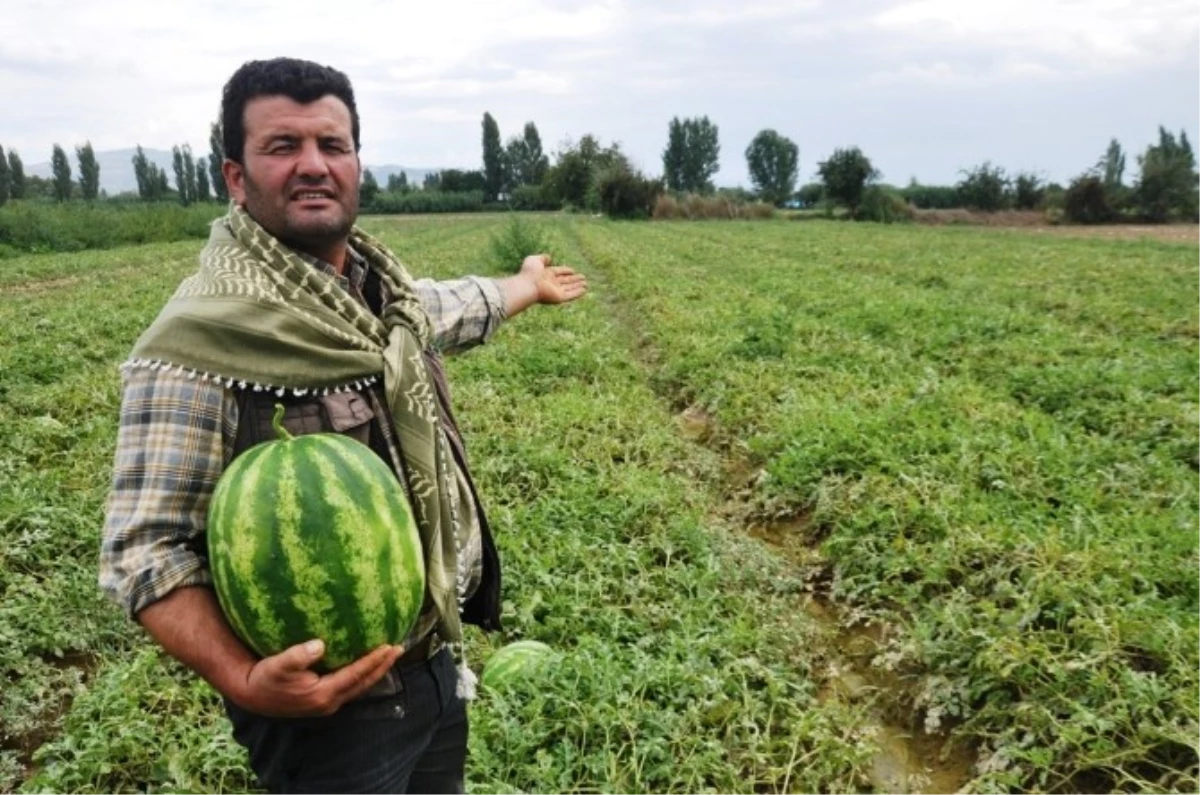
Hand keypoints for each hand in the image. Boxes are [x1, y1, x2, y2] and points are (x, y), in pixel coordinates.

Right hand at [235, 640, 402, 717]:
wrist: (252, 696)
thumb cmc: (265, 678)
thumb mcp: (277, 665)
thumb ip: (297, 656)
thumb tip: (319, 645)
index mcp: (322, 694)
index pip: (355, 675)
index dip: (373, 661)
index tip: (389, 646)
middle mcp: (329, 702)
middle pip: (364, 683)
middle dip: (383, 666)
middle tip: (399, 648)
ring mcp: (327, 703)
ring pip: (359, 687)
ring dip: (376, 672)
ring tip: (389, 655)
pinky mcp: (323, 700)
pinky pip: (350, 686)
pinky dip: (363, 675)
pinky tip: (366, 662)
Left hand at [520, 254, 587, 304]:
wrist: (527, 285)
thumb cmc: (529, 272)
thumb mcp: (535, 260)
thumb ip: (542, 258)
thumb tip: (549, 257)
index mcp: (546, 274)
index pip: (558, 272)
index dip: (566, 271)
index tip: (573, 270)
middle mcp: (551, 283)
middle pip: (565, 281)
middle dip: (574, 279)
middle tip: (583, 277)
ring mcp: (555, 291)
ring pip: (569, 288)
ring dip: (578, 286)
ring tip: (586, 283)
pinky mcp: (559, 298)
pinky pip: (570, 295)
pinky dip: (578, 293)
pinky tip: (584, 290)